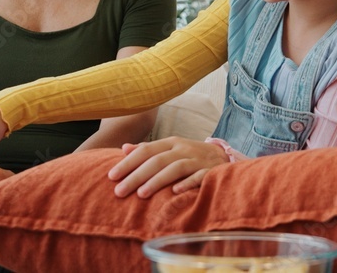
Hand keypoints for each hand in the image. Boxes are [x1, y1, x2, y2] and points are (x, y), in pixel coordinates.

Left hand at [107, 137, 229, 197]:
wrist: (224, 157)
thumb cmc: (190, 156)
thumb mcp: (170, 149)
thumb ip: (148, 149)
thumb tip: (124, 148)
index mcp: (171, 142)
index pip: (145, 150)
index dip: (128, 163)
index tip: (111, 176)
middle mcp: (183, 149)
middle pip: (156, 160)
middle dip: (136, 176)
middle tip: (119, 191)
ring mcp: (197, 160)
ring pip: (175, 168)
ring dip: (157, 180)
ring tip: (141, 194)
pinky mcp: (210, 171)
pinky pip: (199, 176)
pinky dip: (187, 183)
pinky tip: (174, 192)